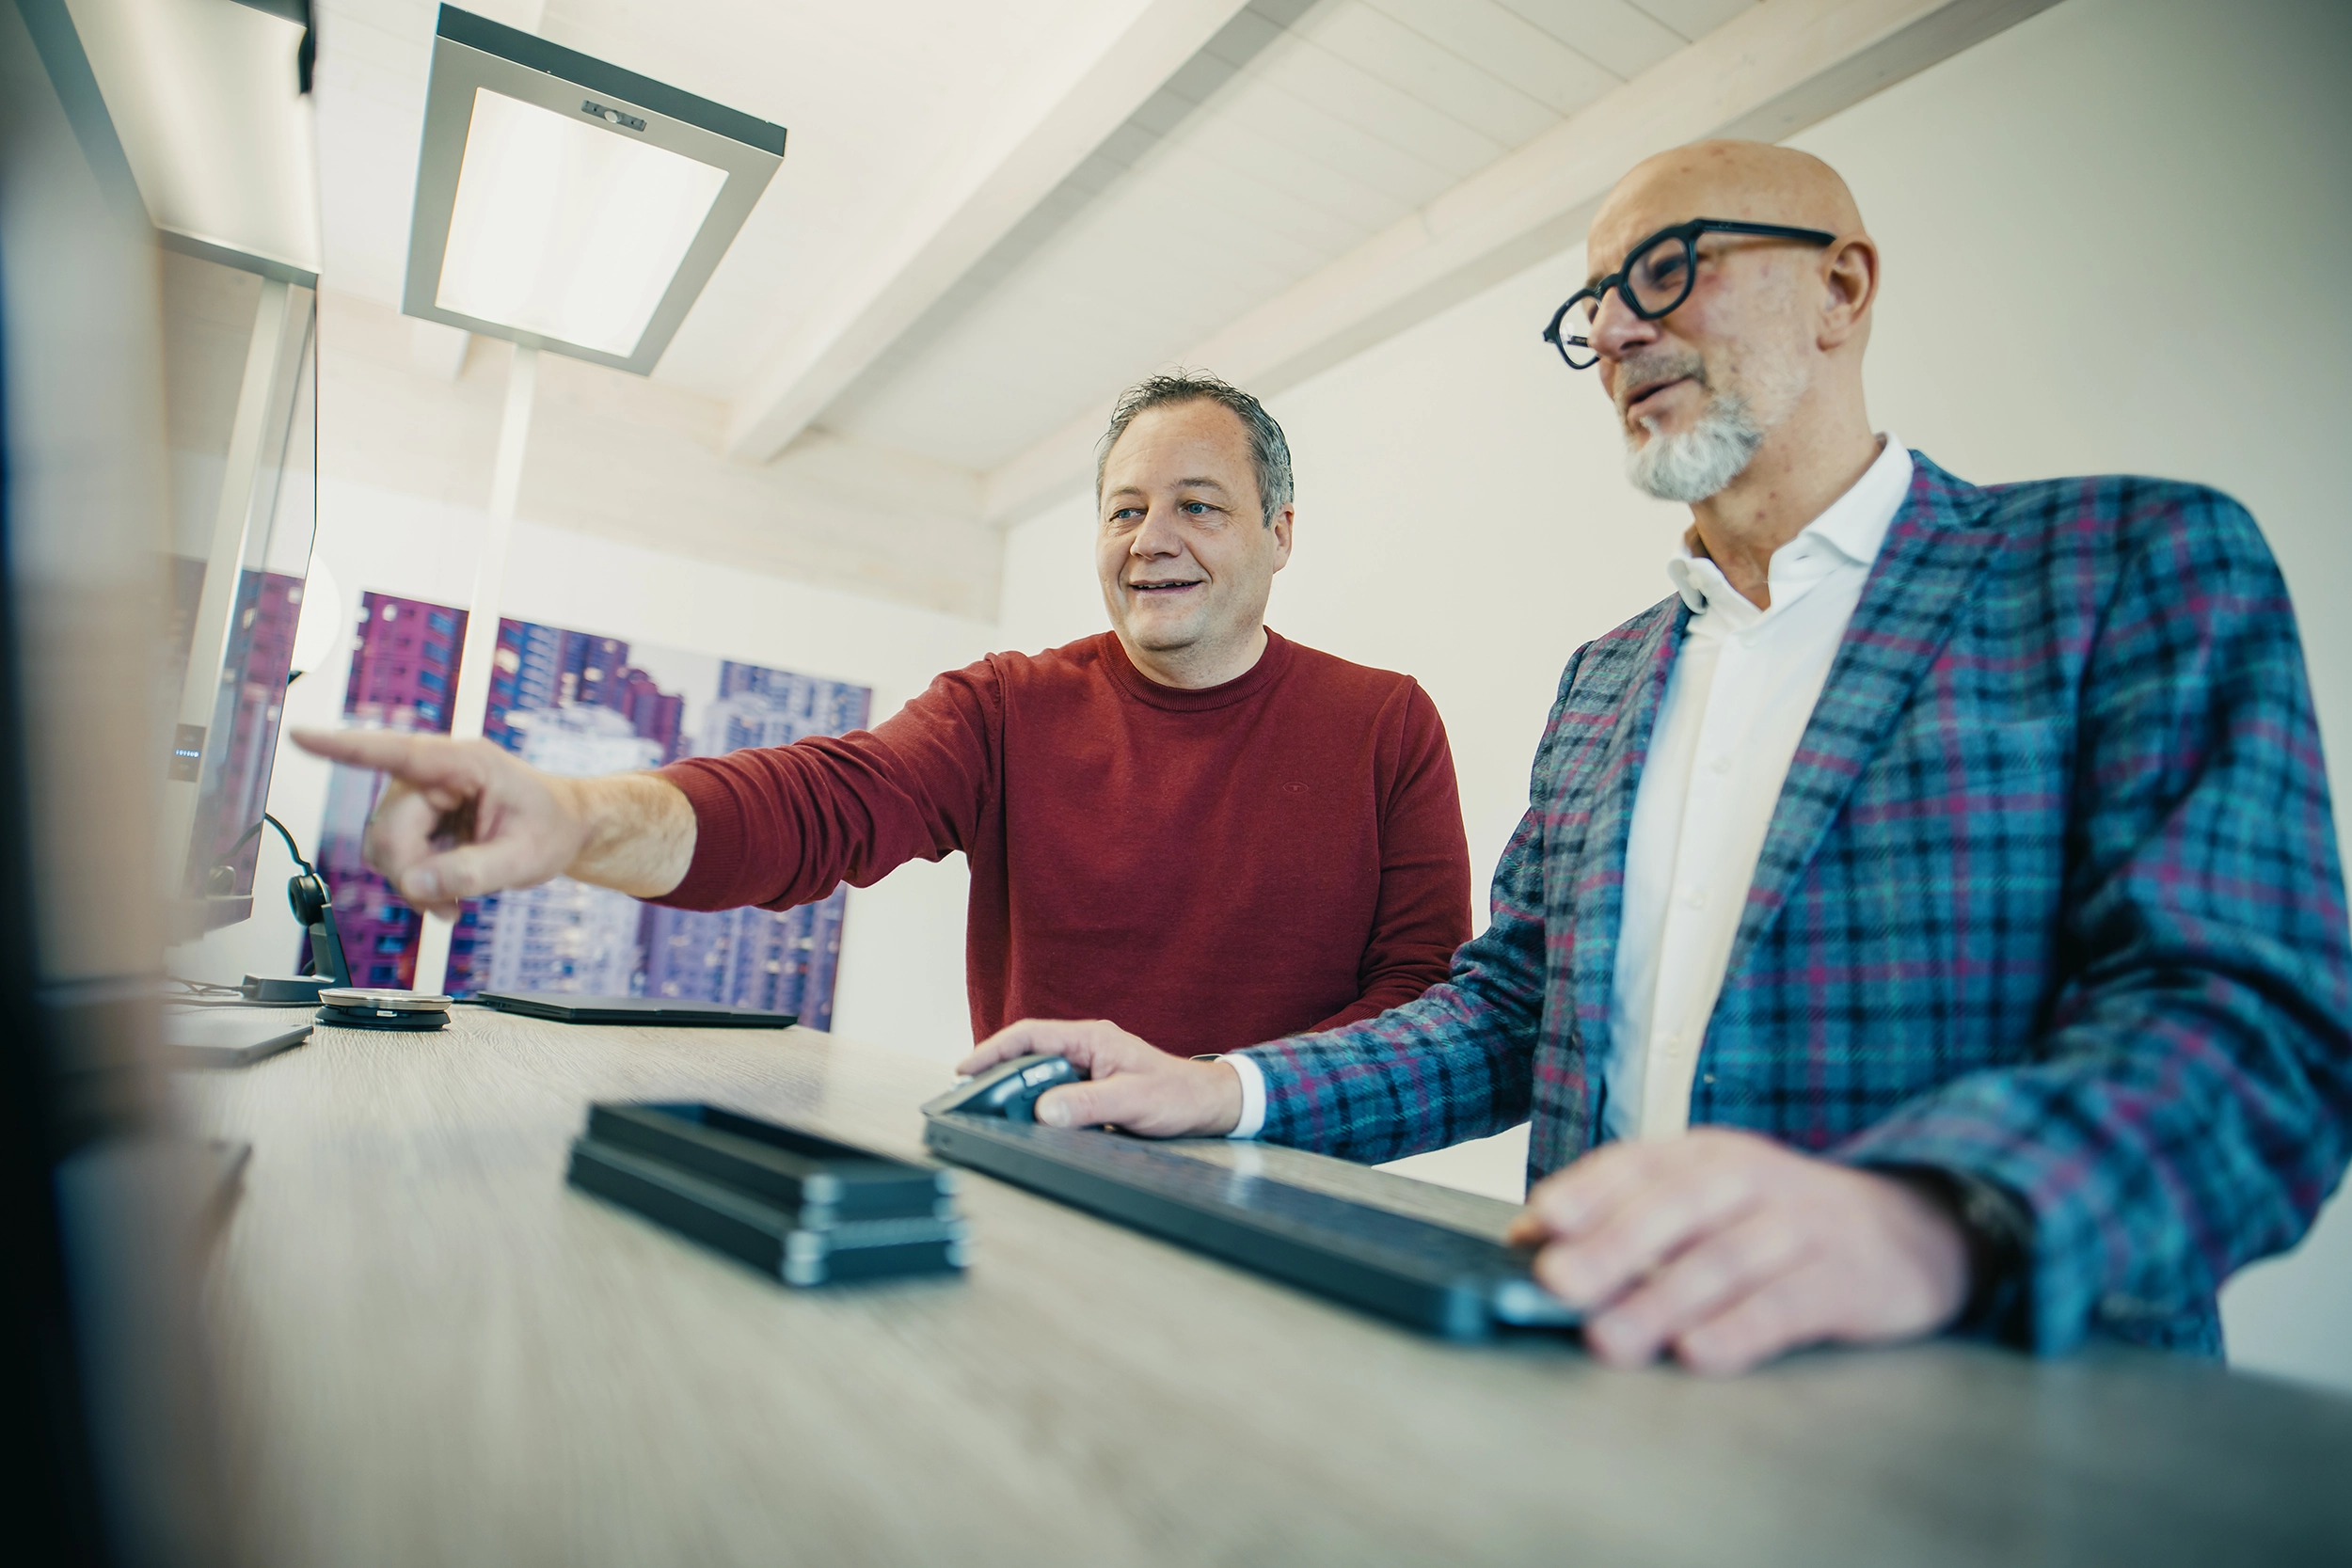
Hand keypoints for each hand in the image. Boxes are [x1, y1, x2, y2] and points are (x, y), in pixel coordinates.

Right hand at [290, 729, 590, 918]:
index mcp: (464, 763)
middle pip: (388, 829)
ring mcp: (421, 797)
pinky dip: (414, 883)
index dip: (345, 747)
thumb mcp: (525, 859)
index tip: (301, 736)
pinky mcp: (416, 819)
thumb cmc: (551, 828)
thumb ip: (471, 873)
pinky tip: (445, 897)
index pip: (398, 752)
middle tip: (449, 905)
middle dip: (413, 874)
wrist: (563, 829)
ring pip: (383, 847)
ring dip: (412, 883)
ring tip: (454, 902)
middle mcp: (433, 774)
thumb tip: (414, 884)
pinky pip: (393, 857)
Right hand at [956, 1019, 1242, 1137]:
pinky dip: (1036, 1108)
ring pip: (1039, 1079)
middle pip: (1028, 1058)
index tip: (967, 1069)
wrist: (1208, 1106)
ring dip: (1016, 1095)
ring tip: (991, 1113)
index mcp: (1091, 1039)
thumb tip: (1044, 1110)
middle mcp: (1085, 1050)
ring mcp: (1087, 1070)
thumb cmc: (1178, 1095)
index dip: (994, 1050)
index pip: (1031, 1036)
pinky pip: (1054, 1096)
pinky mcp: (1091, 1092)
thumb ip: (1088, 1104)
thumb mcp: (1133, 1100)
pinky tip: (1026, 1123)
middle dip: (997, 1075)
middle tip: (971, 1100)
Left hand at [1506, 1129, 1968, 1374]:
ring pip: (1723, 1261)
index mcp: (1707, 1155)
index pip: (1639, 1163)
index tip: (1537, 1223)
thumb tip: (1520, 1239)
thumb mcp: (1705, 1200)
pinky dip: (1740, 1330)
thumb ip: (1621, 1214)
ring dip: (1661, 1301)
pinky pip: (1786, 1306)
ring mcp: (1802, 1227)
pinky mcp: (1847, 1281)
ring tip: (1608, 1339)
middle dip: (1612, 1246)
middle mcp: (1752, 1180)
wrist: (1915, 1229)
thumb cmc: (1777, 1221)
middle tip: (1557, 1284)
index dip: (1586, 1191)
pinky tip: (1699, 1355)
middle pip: (1677, 1208)